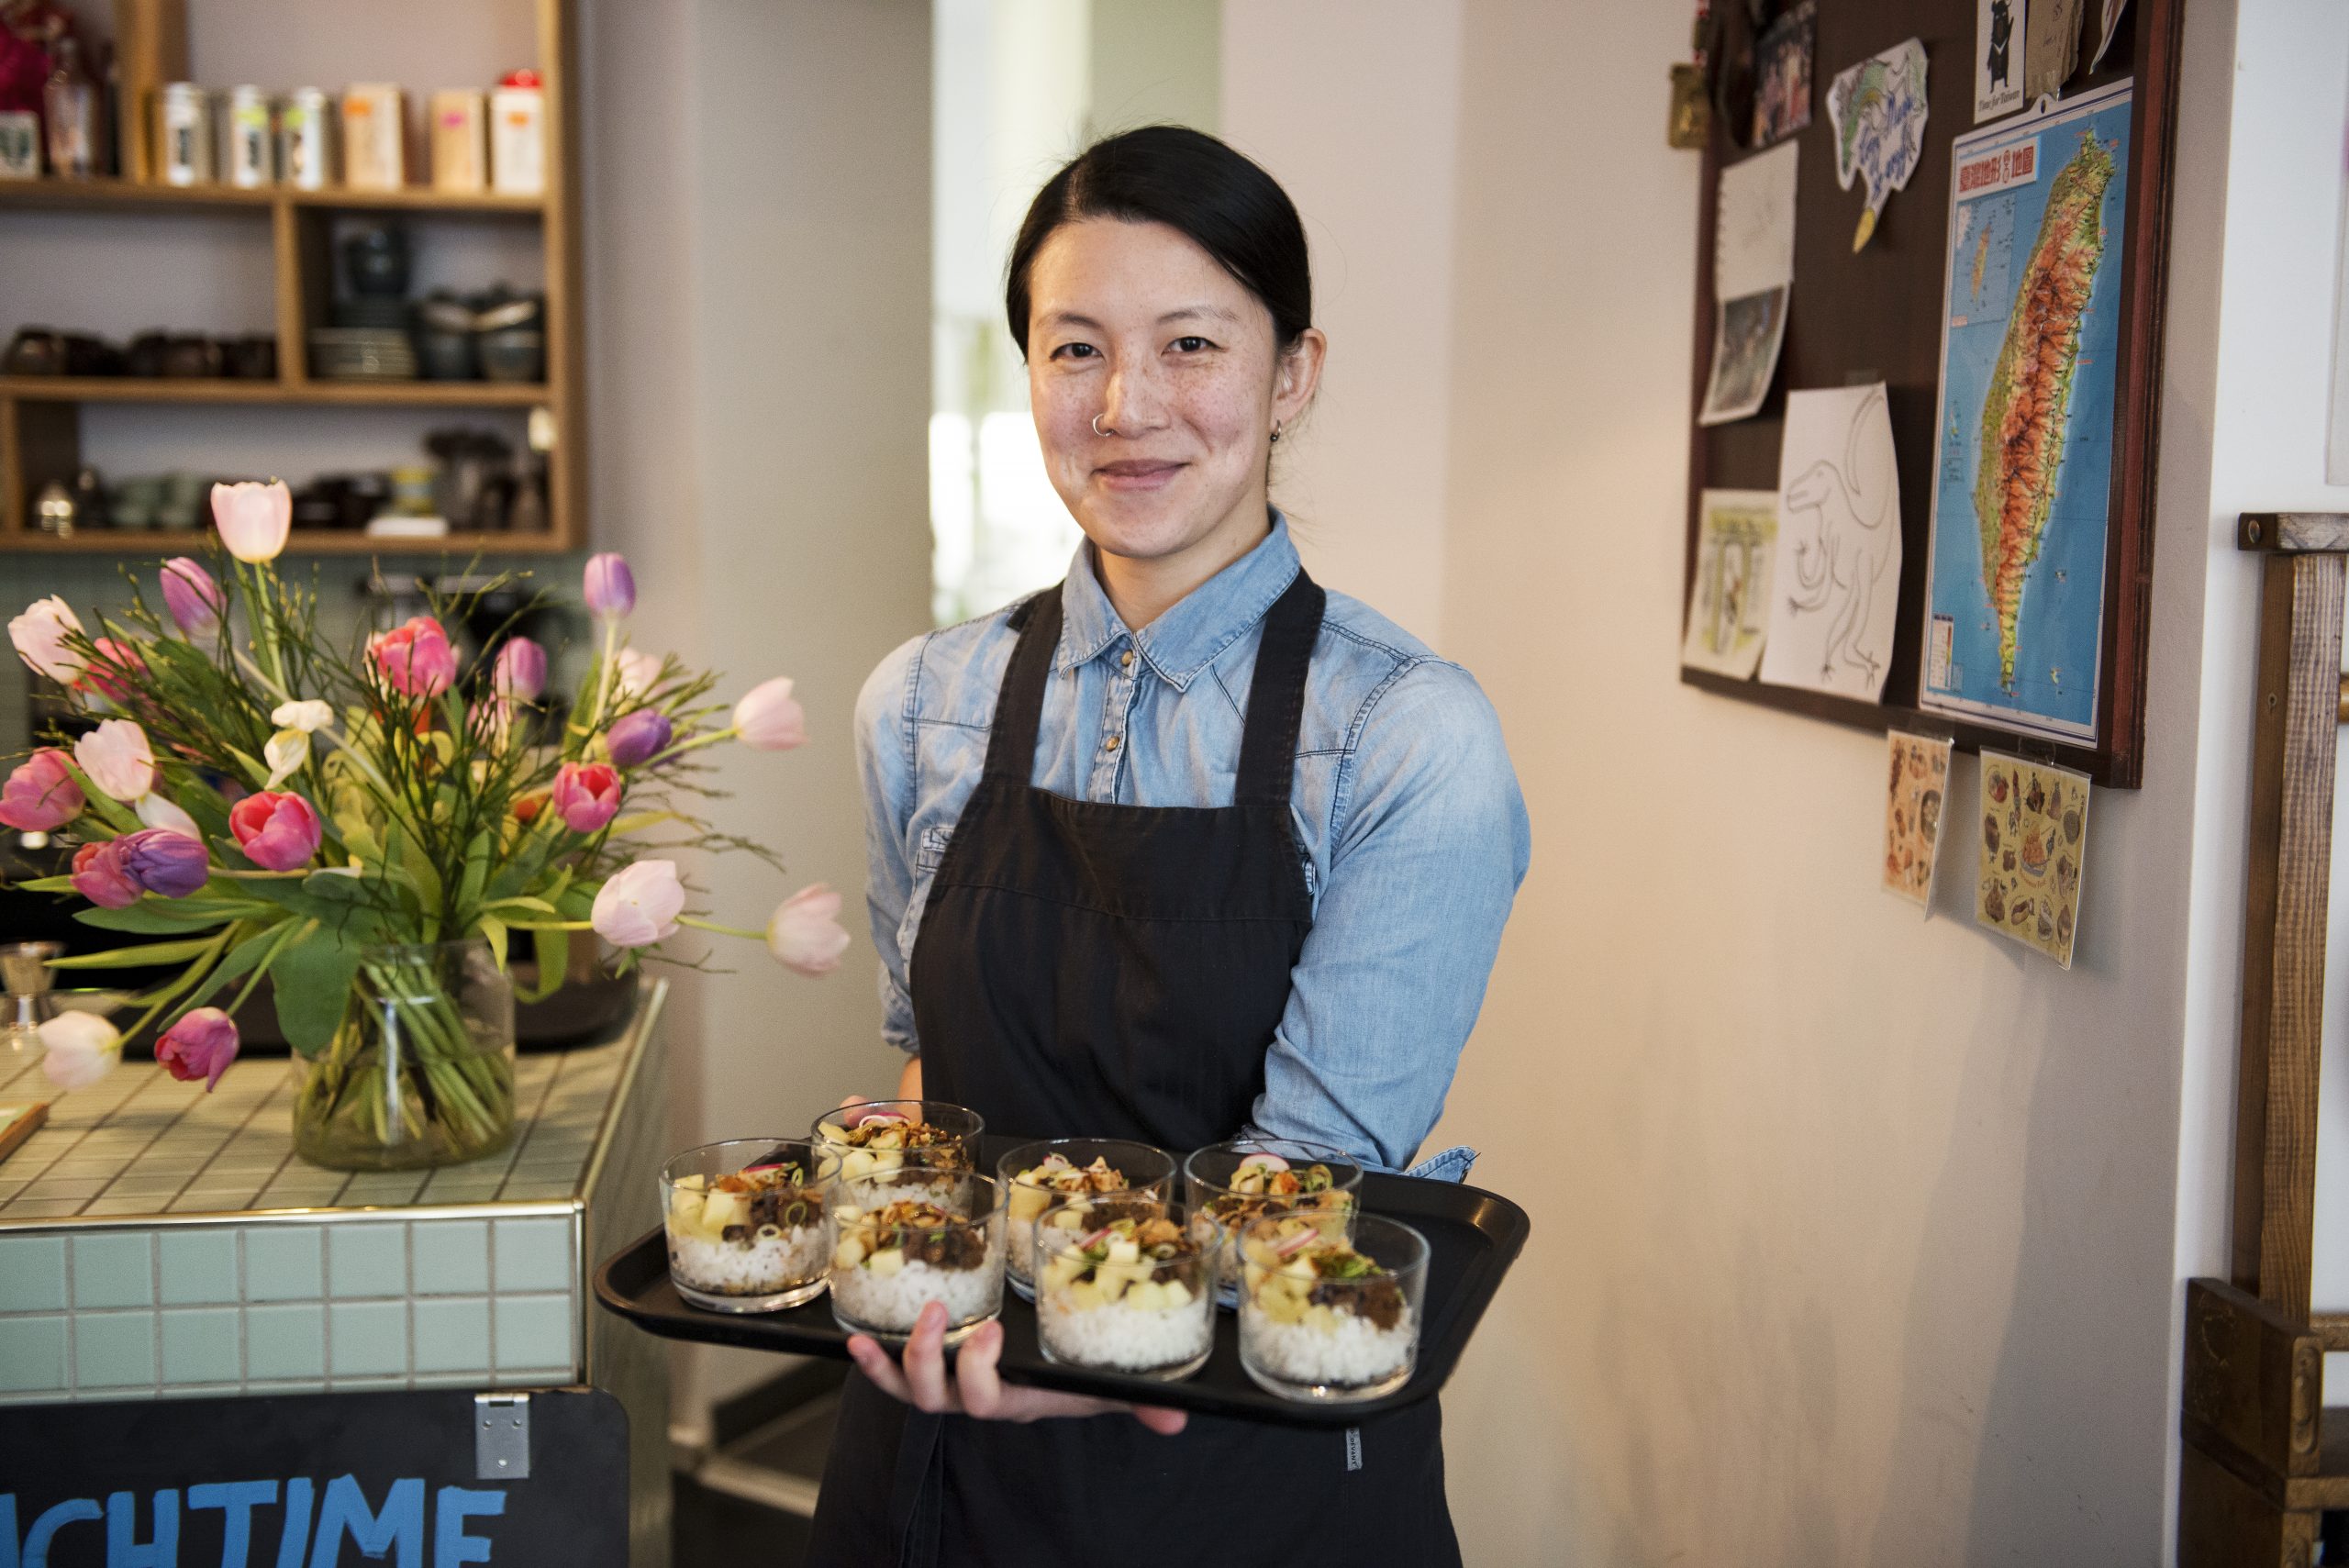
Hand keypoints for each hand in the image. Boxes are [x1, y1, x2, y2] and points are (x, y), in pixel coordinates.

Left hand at [846, 1301, 1187, 1433]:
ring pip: (912, 1390)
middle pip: (937, 1399)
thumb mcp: (1108, 1387)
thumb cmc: (1075, 1380)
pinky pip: (890, 1377)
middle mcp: (977, 1396)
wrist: (1051, 1383)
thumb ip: (1138, 1399)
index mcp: (1015, 1398)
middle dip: (929, 1359)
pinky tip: (854, 1338)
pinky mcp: (932, 1367)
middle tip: (939, 1314)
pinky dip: (871, 1363)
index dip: (978, 1373)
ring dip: (900, 1356)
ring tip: (911, 1312)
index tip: (990, 1333)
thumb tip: (1179, 1418)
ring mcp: (951, 1385)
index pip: (986, 1401)